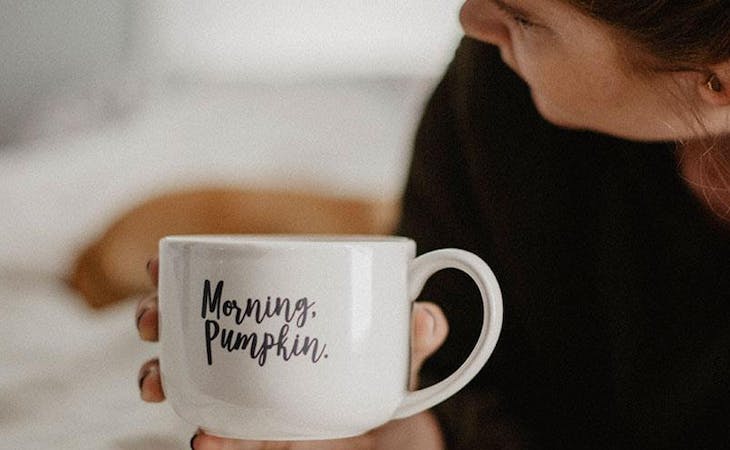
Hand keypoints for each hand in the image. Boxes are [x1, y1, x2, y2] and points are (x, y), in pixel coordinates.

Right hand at [136, 258, 448, 449]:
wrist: (398, 444)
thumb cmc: (390, 388)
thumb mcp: (404, 358)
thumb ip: (416, 337)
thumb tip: (425, 316)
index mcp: (286, 327)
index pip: (233, 294)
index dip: (190, 278)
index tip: (158, 263)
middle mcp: (261, 361)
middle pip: (197, 336)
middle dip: (161, 323)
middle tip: (150, 318)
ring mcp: (258, 404)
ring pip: (197, 388)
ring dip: (164, 380)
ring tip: (155, 382)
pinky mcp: (265, 443)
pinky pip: (230, 438)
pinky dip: (213, 438)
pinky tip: (202, 437)